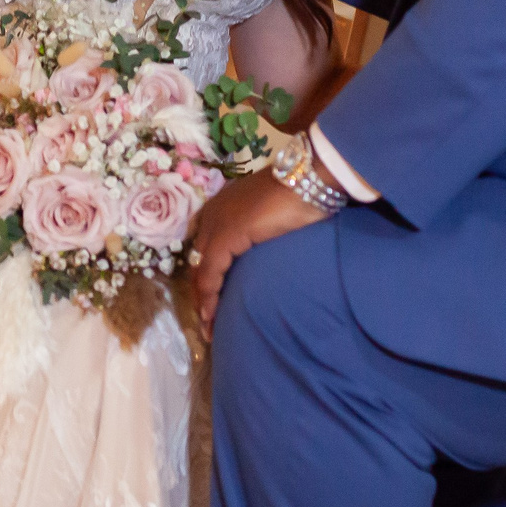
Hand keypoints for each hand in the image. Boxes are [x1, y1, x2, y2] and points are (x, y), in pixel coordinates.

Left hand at [187, 168, 325, 331]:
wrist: (307, 178)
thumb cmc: (299, 196)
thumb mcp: (273, 219)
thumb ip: (260, 233)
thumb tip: (262, 252)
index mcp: (222, 207)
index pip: (205, 248)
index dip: (206, 276)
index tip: (211, 302)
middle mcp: (213, 214)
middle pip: (198, 261)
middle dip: (200, 293)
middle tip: (206, 322)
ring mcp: (216, 224)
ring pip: (200, 271)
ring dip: (203, 302)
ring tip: (208, 328)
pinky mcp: (225, 237)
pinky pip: (210, 274)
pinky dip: (209, 298)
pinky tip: (211, 317)